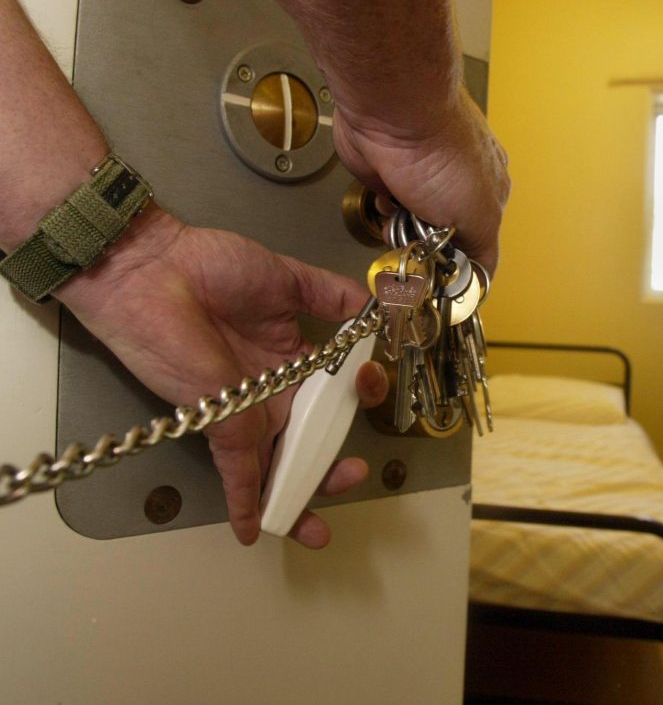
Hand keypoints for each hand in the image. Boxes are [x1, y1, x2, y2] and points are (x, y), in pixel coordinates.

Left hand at [56, 206, 388, 548]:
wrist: (155, 268)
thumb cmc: (212, 266)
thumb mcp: (286, 278)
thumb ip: (331, 295)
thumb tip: (373, 308)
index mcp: (289, 359)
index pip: (331, 395)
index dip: (358, 398)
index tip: (369, 383)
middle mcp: (270, 392)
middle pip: (307, 443)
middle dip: (333, 469)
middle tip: (353, 474)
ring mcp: (245, 412)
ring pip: (278, 466)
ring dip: (301, 497)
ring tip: (320, 526)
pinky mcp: (221, 424)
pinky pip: (239, 473)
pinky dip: (249, 504)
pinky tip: (256, 530)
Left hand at [331, 86, 509, 274]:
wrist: (392, 112)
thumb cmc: (440, 149)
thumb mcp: (481, 217)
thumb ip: (484, 253)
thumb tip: (482, 281)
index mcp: (490, 192)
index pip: (481, 245)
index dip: (463, 266)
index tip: (448, 281)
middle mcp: (459, 184)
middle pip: (445, 238)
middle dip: (432, 250)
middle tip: (423, 249)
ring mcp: (423, 180)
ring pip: (414, 226)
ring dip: (406, 232)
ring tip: (403, 222)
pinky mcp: (390, 175)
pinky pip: (387, 209)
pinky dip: (385, 212)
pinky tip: (388, 202)